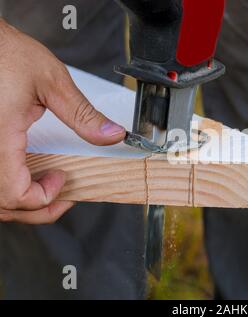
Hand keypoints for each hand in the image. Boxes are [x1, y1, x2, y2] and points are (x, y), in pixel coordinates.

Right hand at [0, 19, 125, 223]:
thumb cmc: (6, 54)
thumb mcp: (52, 82)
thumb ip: (83, 114)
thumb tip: (112, 135)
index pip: (14, 193)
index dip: (44, 196)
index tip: (63, 178)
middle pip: (3, 205)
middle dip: (37, 207)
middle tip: (62, 194)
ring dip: (21, 202)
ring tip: (46, 188)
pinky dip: (10, 187)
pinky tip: (27, 175)